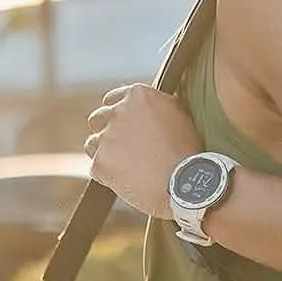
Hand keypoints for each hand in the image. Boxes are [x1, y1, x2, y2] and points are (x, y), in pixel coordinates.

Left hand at [85, 83, 200, 218]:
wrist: (187, 185)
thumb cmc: (189, 152)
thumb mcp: (179, 115)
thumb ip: (156, 105)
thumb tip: (145, 106)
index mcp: (138, 95)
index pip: (111, 99)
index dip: (118, 115)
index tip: (125, 127)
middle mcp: (119, 111)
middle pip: (97, 119)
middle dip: (107, 132)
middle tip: (125, 148)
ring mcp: (107, 138)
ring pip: (93, 144)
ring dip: (106, 154)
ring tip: (129, 167)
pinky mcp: (100, 163)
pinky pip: (96, 168)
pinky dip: (108, 176)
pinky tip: (129, 180)